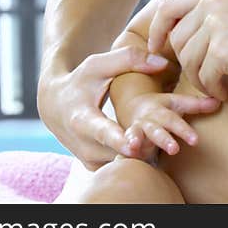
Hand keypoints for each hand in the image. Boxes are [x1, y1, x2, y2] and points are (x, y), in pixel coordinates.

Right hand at [37, 45, 170, 169]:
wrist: (55, 107)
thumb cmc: (80, 82)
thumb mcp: (99, 66)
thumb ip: (129, 59)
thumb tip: (162, 62)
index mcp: (82, 120)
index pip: (101, 133)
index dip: (117, 140)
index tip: (133, 146)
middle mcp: (84, 146)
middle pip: (120, 152)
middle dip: (146, 146)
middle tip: (173, 144)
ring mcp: (91, 161)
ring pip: (126, 163)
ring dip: (147, 153)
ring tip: (169, 145)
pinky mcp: (97, 168)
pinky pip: (123, 166)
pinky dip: (139, 157)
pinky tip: (154, 145)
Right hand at [120, 93, 220, 160]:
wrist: (133, 107)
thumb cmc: (162, 108)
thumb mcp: (178, 104)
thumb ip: (197, 105)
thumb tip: (219, 101)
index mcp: (164, 107)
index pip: (176, 118)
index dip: (185, 130)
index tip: (195, 142)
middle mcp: (151, 116)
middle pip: (159, 126)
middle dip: (166, 137)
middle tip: (174, 149)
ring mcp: (139, 127)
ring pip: (141, 134)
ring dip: (139, 141)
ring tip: (139, 149)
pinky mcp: (129, 137)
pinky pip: (125, 143)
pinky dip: (125, 147)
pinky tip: (128, 152)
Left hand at [148, 0, 227, 99]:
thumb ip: (211, 9)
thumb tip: (176, 29)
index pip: (169, 6)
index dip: (157, 29)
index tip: (157, 46)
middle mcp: (211, 1)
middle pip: (177, 38)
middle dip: (185, 61)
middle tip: (202, 74)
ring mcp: (216, 24)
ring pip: (188, 60)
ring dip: (200, 78)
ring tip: (217, 84)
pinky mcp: (223, 50)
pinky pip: (204, 77)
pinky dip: (211, 89)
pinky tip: (225, 91)